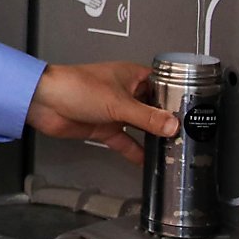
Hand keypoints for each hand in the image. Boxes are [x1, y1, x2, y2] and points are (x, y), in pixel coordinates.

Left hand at [27, 61, 178, 163]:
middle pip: (154, 108)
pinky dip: (135, 151)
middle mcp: (126, 92)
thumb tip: (173, 125)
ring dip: (153, 138)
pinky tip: (149, 162)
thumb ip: (147, 117)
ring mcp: (115, 111)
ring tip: (175, 151)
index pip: (163, 86)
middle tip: (189, 137)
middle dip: (168, 122)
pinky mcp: (104, 127)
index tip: (195, 113)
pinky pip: (125, 141)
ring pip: (141, 126)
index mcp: (132, 76)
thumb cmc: (76, 88)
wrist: (43, 102)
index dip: (178, 98)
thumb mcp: (118, 103)